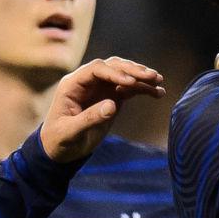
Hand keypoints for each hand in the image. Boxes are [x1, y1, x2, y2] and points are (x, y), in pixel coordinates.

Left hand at [41, 57, 166, 160]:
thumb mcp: (70, 132)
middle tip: (151, 77)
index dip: (114, 72)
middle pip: (113, 67)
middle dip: (132, 70)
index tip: (130, 82)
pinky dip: (143, 90)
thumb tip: (112, 105)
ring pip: (124, 75)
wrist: (61, 150)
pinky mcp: (111, 97)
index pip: (96, 69)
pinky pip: (130, 89)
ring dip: (141, 77)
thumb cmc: (59, 140)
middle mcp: (88, 82)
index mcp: (73, 85)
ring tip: (159, 82)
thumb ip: (88, 119)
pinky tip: (159, 93)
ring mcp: (101, 88)